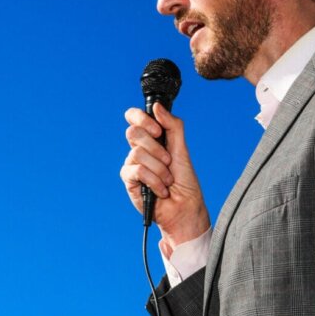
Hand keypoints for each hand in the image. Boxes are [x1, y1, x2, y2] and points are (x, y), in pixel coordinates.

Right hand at [120, 103, 209, 250]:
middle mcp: (139, 150)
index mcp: (151, 139)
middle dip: (156, 148)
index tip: (157, 131)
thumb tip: (157, 107)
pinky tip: (160, 190)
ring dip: (159, 168)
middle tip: (168, 160)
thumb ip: (172, 126)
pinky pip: (137, 171)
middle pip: (133, 133)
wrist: (185, 208)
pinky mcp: (129, 181)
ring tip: (167, 179)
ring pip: (137, 153)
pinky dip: (154, 180)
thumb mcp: (182, 149)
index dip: (141, 118)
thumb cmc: (185, 182)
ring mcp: (133, 165)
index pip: (134, 118)